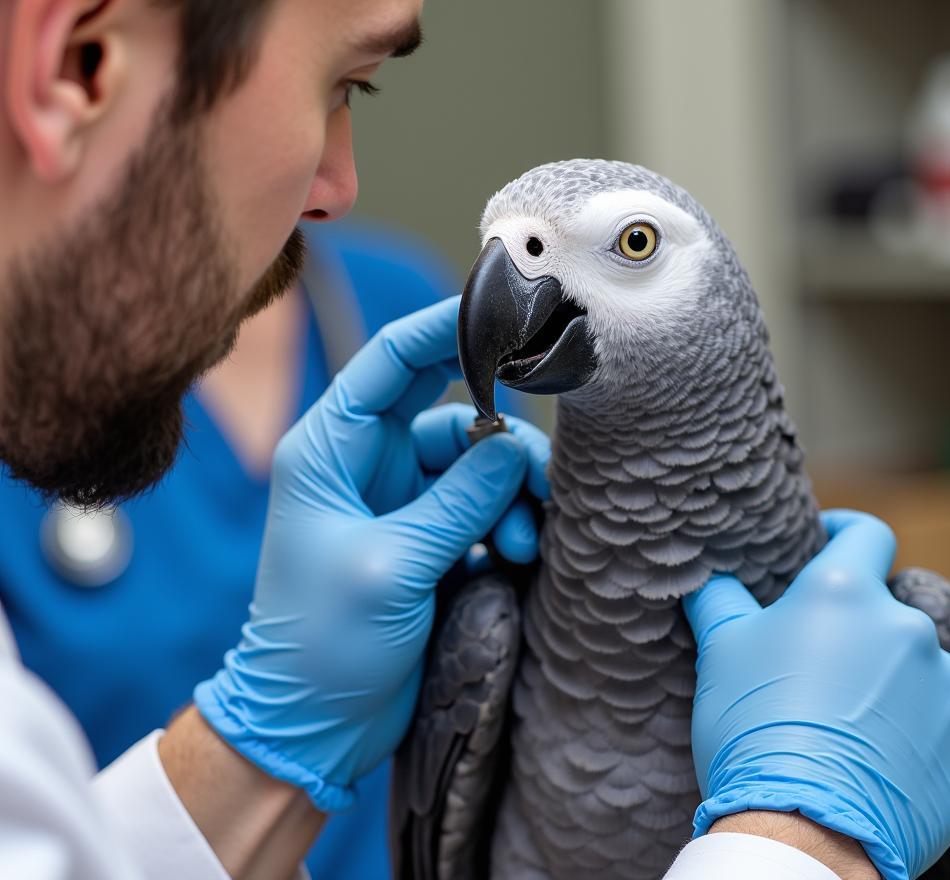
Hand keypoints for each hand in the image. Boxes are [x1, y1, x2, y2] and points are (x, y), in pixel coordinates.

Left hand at [194, 297, 548, 811]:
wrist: (312, 727)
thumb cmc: (322, 644)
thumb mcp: (391, 564)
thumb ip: (458, 499)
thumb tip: (513, 447)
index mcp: (332, 448)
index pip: (391, 360)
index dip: (446, 329)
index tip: (506, 316)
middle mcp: (368, 463)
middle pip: (450, 414)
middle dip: (502, 440)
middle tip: (542, 478)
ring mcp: (400, 502)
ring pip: (477, 466)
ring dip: (512, 496)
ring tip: (526, 541)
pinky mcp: (428, 539)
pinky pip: (482, 508)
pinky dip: (507, 524)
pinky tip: (518, 556)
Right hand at [682, 510, 949, 879]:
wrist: (804, 830)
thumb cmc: (752, 727)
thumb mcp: (720, 650)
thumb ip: (719, 598)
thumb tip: (708, 577)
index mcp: (844, 592)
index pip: (865, 533)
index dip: (845, 530)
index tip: (830, 539)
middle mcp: (905, 626)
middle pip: (884, 610)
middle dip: (855, 631)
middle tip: (815, 669)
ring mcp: (947, 685)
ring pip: (919, 666)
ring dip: (891, 681)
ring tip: (848, 724)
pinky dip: (923, 730)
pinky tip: (885, 756)